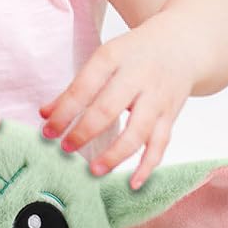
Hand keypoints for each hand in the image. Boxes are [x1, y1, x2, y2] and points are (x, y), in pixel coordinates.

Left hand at [38, 16, 194, 189]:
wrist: (182, 44)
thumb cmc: (135, 54)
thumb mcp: (105, 59)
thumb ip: (76, 88)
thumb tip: (45, 114)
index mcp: (113, 58)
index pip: (83, 88)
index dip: (64, 112)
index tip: (48, 131)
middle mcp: (138, 77)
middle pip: (108, 109)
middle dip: (84, 132)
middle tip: (66, 149)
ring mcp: (157, 98)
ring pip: (137, 131)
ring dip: (115, 154)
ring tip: (94, 170)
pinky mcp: (171, 115)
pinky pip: (160, 144)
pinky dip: (148, 166)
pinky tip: (133, 183)